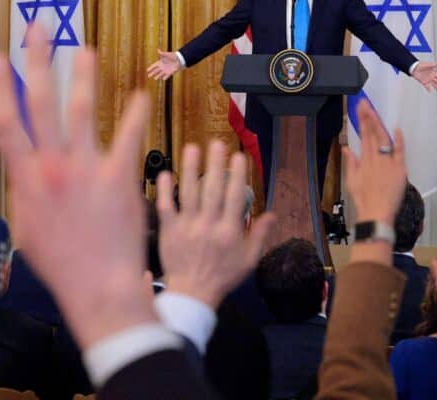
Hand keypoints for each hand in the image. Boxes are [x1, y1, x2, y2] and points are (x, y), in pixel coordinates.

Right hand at [0, 25, 154, 349]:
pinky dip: (134, 115)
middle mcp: (53, 167)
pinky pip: (128, 137)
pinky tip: (139, 95)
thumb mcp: (27, 229)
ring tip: (85, 49)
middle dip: (38, 62)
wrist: (97, 286)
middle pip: (41, 104)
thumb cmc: (61, 264)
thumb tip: (24, 173)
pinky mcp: (119, 177)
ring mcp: (86, 170)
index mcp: (27, 180)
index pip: (8, 122)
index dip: (3, 86)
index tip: (0, 57)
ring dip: (83, 76)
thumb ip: (25, 194)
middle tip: (39, 31)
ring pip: (82, 111)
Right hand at [147, 49, 182, 79]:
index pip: (154, 66)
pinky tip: (163, 79)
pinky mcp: (170, 72)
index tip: (147, 70)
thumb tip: (158, 50)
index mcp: (160, 62)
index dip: (151, 68)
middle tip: (148, 76)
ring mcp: (166, 70)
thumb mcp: (167, 54)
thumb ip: (162, 53)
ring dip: (158, 76)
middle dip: (152, 73)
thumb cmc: (172, 56)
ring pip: (161, 74)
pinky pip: (167, 75)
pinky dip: (165, 77)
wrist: (179, 59)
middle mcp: (162, 67)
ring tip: (155, 79)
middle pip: (156, 71)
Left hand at [156, 141, 275, 308]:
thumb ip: (259, 235)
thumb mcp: (248, 260)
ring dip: (190, 169)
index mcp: (229, 232)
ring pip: (188, 193)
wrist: (192, 294)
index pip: (234, 197)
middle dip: (215, 165)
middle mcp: (208, 226)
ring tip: (191, 148)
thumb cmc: (222, 277)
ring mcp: (187, 228)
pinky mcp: (169, 231)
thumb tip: (271, 214)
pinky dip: (165, 190)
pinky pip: (166, 207)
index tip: (238, 156)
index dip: (237, 175)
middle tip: (216, 143)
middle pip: (212, 190)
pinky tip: (165, 172)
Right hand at [343, 99, 406, 225]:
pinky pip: (400, 152)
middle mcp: (376, 159)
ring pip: (384, 139)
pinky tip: (396, 128)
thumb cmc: (363, 199)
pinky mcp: (399, 170)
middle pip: (373, 133)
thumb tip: (347, 149)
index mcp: (364, 161)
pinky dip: (399, 140)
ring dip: (380, 124)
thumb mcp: (352, 180)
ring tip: (375, 111)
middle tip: (366, 103)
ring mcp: (388, 163)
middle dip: (369, 117)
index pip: (363, 135)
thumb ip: (351, 162)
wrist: (376, 212)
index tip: (360, 108)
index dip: (362, 120)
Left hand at [411, 61, 436, 91]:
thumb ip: (433, 64)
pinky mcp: (423, 81)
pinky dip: (428, 88)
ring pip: (433, 84)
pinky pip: (427, 86)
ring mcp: (427, 79)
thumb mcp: (428, 64)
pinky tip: (430, 91)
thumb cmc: (420, 65)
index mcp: (433, 72)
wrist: (413, 68)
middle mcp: (431, 76)